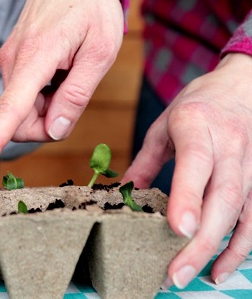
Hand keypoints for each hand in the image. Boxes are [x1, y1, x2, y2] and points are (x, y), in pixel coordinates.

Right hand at [0, 0, 123, 176]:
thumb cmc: (93, 7)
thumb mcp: (100, 52)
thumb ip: (76, 95)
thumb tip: (54, 131)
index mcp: (35, 58)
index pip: (8, 111)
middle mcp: (13, 61)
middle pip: (19, 120)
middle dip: (45, 123)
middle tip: (73, 98)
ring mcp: (8, 60)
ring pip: (21, 108)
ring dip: (45, 106)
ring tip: (68, 75)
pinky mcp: (11, 59)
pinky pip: (21, 92)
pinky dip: (40, 93)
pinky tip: (57, 69)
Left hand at [123, 53, 251, 287]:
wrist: (243, 85)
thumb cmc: (199, 105)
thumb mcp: (164, 124)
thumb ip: (145, 161)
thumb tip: (122, 194)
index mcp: (197, 125)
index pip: (196, 162)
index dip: (189, 197)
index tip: (177, 229)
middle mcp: (230, 145)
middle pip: (222, 197)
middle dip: (200, 240)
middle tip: (176, 272)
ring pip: (243, 211)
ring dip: (221, 249)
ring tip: (195, 276)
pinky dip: (242, 246)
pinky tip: (222, 267)